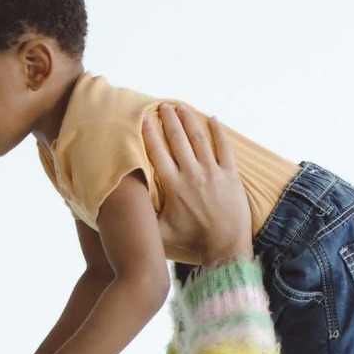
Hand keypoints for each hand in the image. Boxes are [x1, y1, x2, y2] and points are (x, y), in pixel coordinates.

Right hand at [141, 103, 252, 266]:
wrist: (225, 247)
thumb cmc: (191, 240)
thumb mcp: (161, 232)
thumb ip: (143, 217)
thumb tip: (123, 206)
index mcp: (173, 186)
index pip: (157, 153)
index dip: (149, 133)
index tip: (142, 118)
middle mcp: (192, 174)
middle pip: (178, 139)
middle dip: (169, 120)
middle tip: (163, 105)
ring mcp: (213, 173)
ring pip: (199, 139)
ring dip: (189, 121)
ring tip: (181, 108)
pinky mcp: (230, 175)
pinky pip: (225, 148)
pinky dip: (219, 132)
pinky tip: (213, 119)